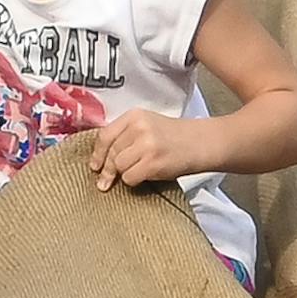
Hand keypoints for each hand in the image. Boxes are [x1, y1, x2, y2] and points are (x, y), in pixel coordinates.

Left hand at [90, 109, 212, 190]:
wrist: (201, 142)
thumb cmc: (174, 137)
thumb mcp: (148, 125)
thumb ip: (126, 135)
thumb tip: (101, 157)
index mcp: (134, 116)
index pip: (105, 135)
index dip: (98, 154)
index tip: (95, 166)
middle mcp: (139, 127)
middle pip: (111, 153)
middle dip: (107, 170)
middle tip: (105, 181)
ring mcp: (147, 144)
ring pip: (119, 166)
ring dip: (125, 174)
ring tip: (137, 172)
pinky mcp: (153, 162)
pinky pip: (130, 177)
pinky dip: (134, 181)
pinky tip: (145, 176)